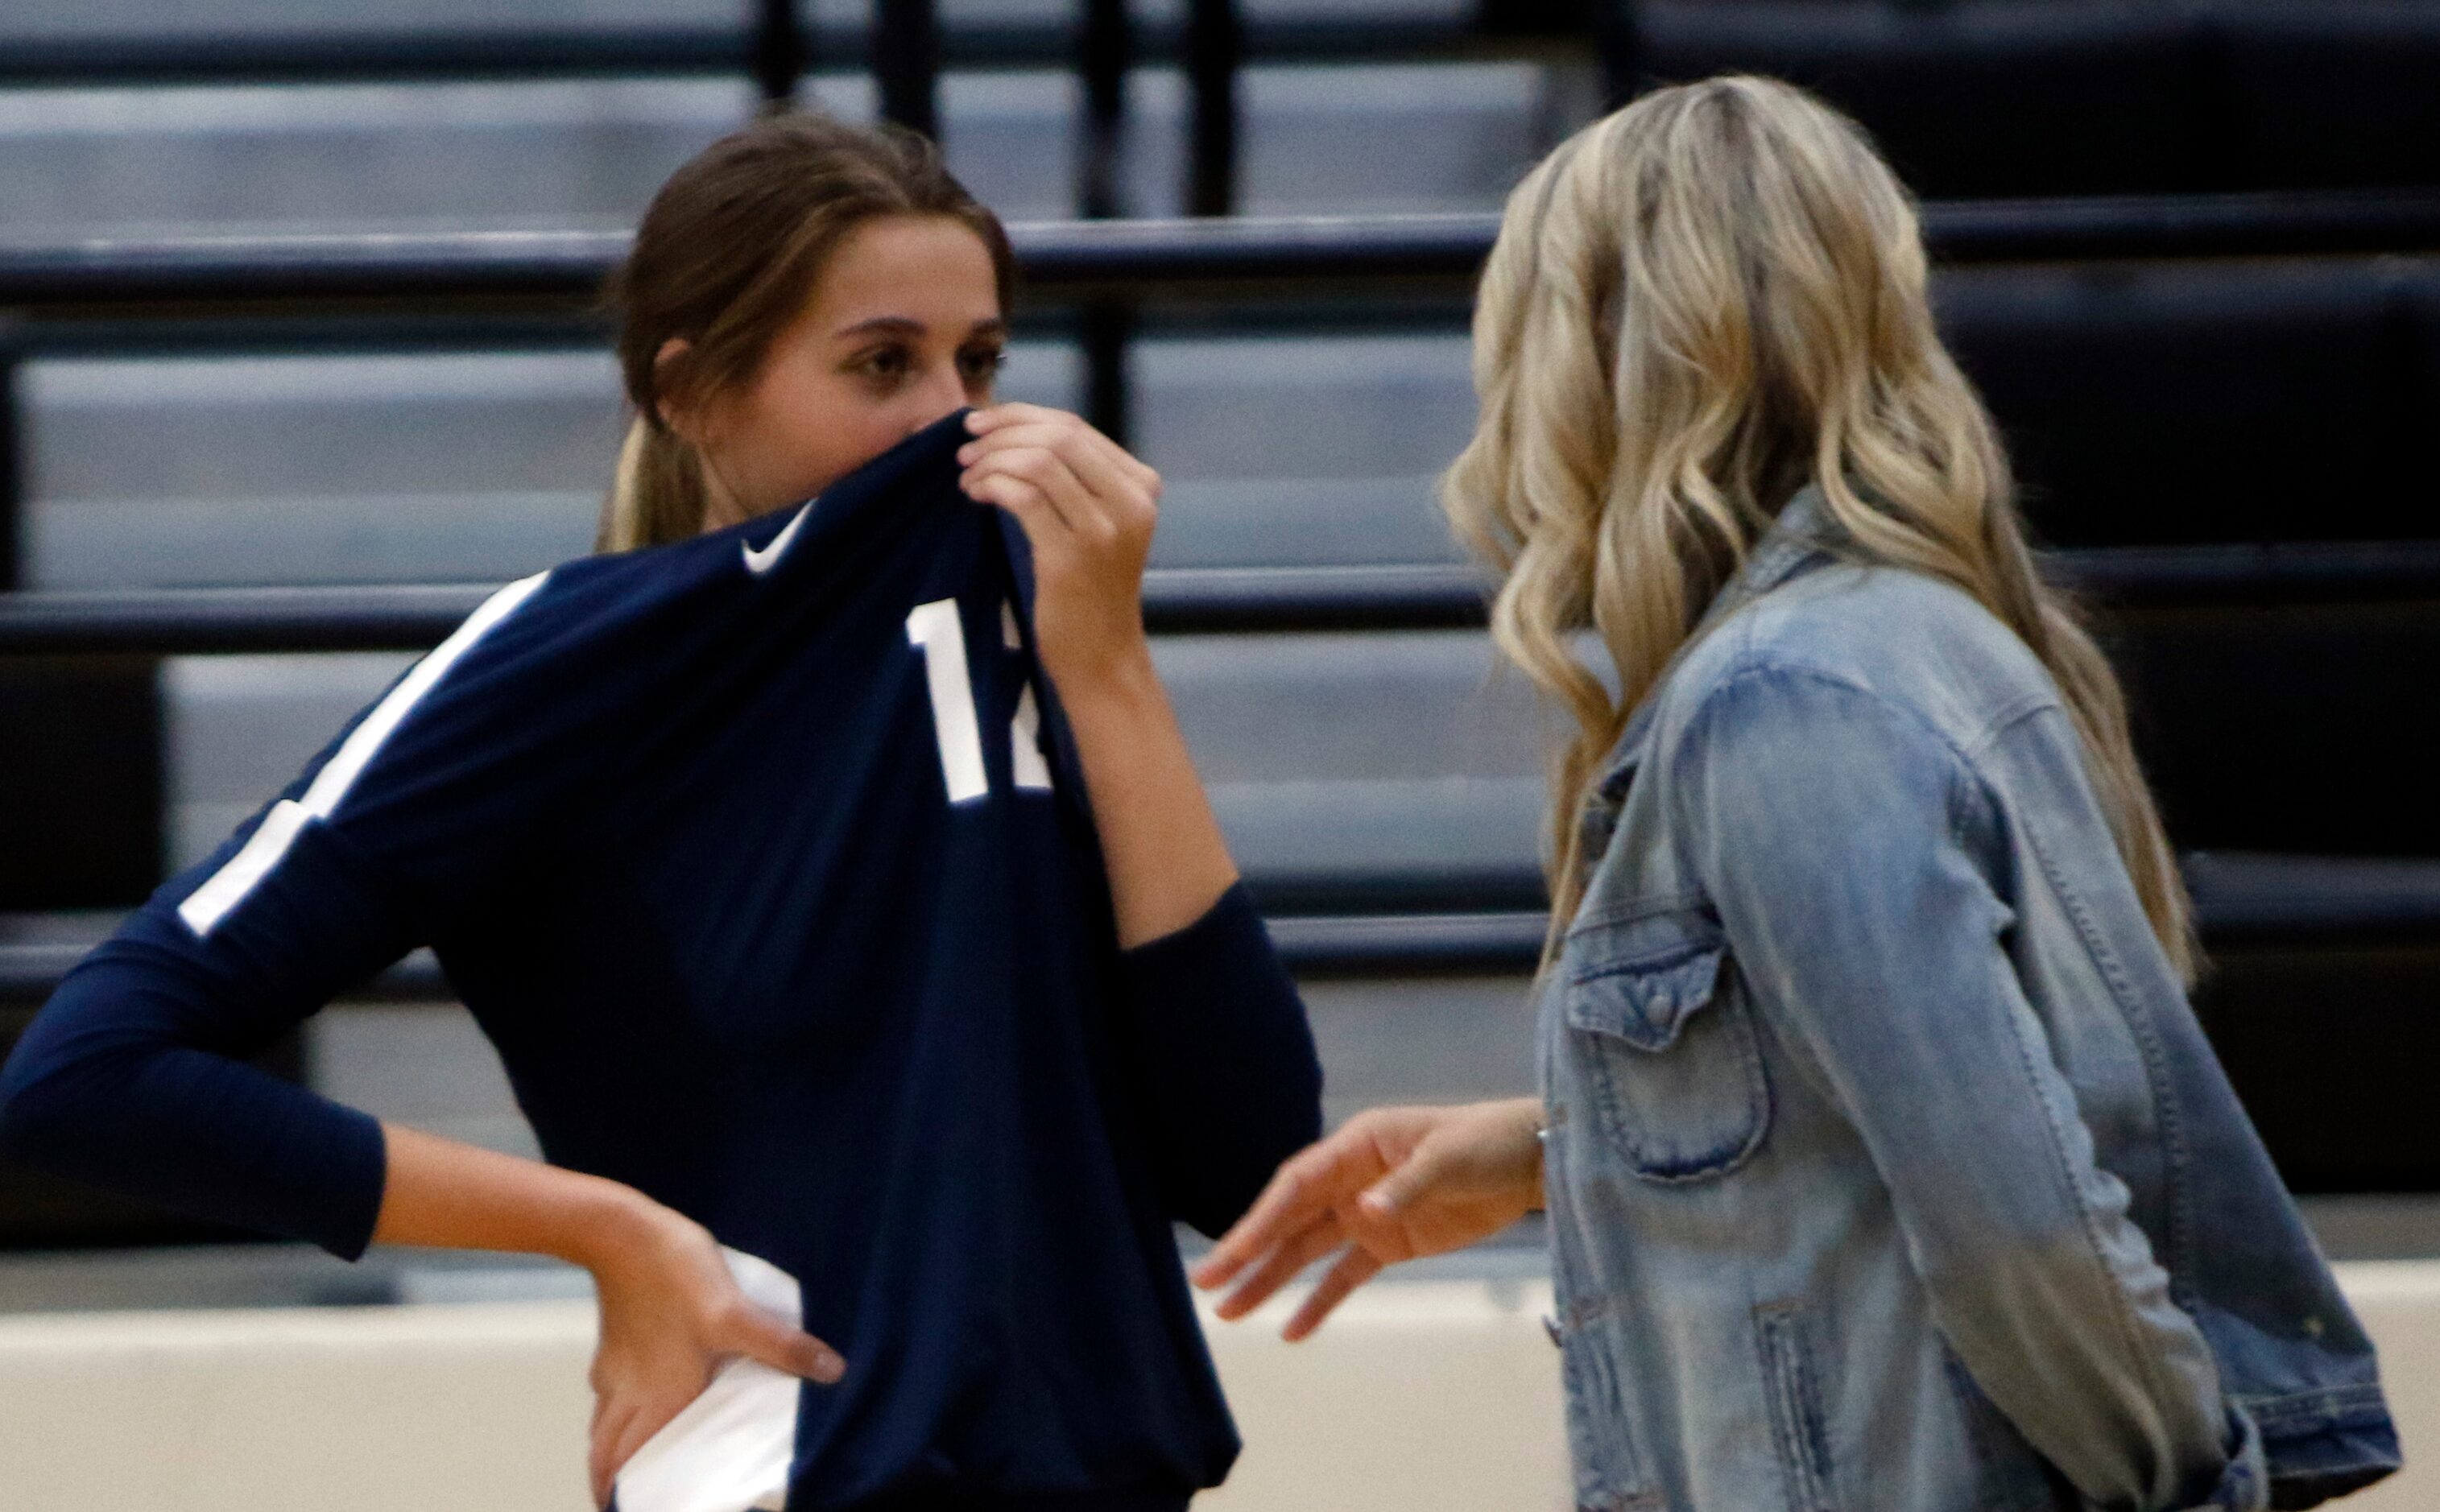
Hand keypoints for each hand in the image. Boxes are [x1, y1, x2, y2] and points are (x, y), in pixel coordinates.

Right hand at [581, 1201, 844, 1508]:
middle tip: (623, 1493)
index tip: (621, 1508)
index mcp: (656, 1398)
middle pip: (604, 1449)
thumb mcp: (736, 1314)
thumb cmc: (672, 1275)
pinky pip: (607, 1387)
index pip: (623, 1461)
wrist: (621, 1231)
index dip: (616, 1491)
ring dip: (611, 1443)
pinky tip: (636, 1391)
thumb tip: (832, 1371)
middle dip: (610, 1477)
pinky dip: (614, 1404)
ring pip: (603, 1419)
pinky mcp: (614, 1338)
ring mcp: (615, 1364)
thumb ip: (782, 1346)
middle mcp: (629, 1390)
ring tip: (628, 1453)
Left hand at [957, 404, 1161, 690]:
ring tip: (967, 473)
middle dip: (1002, 431)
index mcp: (1141, 486)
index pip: (1075, 426)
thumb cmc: (1091, 589)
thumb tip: (1015, 428)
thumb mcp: (1101, 523)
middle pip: (1058, 436)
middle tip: (966, 446)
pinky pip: (1022, 497)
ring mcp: (1104, 531)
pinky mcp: (1070, 558)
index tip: (982, 422)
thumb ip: (1078, 478)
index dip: (1021, 415)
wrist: (1102, 656)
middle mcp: (1130, 503)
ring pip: (1038, 461)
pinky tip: (975, 494)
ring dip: (991, 460)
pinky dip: (991, 485)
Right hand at [1190, 1099, 1544, 1340]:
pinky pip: (1345, 1276)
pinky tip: (1291, 1332)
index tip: (1229, 1251)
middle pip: (1289, 1220)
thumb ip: (1405, 1187)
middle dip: (1247, 1251)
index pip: (1296, 1186)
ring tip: (1229, 1313)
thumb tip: (1364, 1212)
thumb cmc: (1487, 1143)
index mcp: (1357, 1146)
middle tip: (1204, 1285)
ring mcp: (1366, 1213)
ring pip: (1306, 1251)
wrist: (1531, 1160)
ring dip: (1270, 1280)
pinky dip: (1319, 1303)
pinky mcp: (1389, 1244)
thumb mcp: (1449, 1159)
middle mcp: (1350, 1179)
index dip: (1260, 1219)